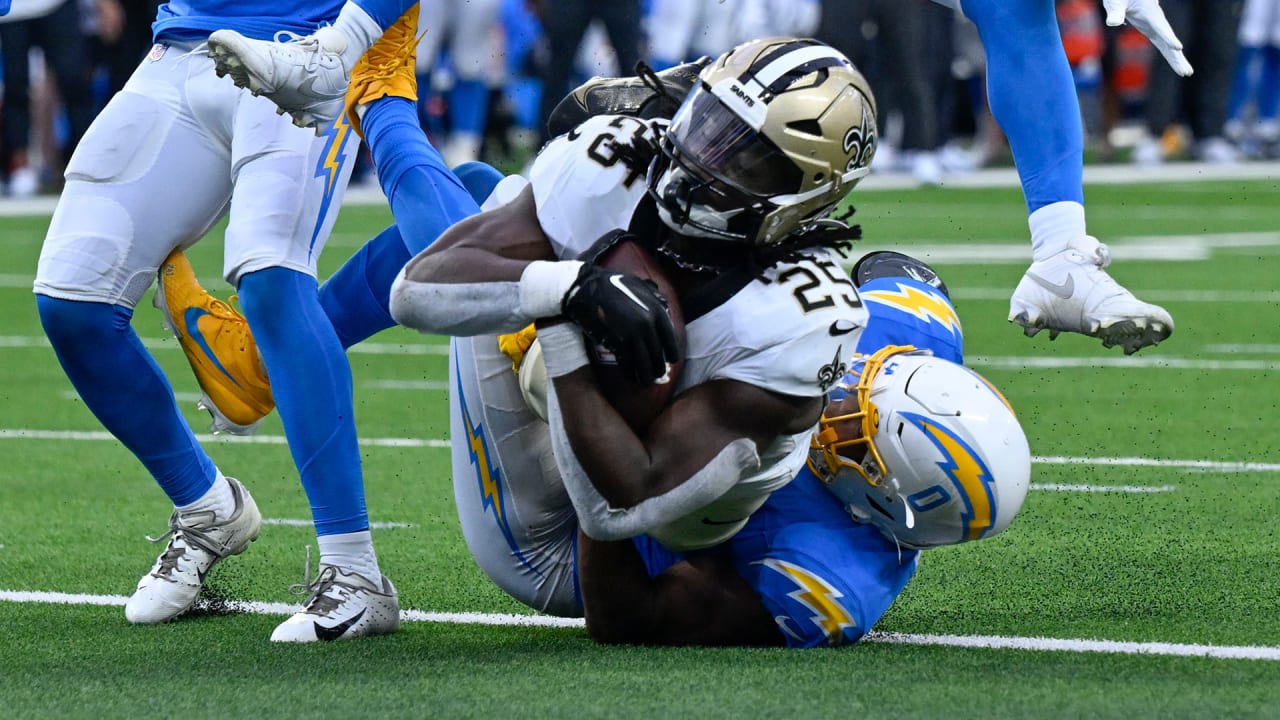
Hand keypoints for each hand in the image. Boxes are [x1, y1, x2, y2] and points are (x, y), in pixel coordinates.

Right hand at [561, 264, 680, 383]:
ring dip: (645, 376)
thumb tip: (667, 310)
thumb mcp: (642, 286)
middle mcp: (648, 325)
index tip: (669, 361)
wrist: (589, 288)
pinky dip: (630, 373)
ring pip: (644, 364)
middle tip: (656, 375)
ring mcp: (633, 334)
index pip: (671, 342)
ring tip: (645, 382)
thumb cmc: (615, 285)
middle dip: (658, 369)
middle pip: (658, 356)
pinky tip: (630, 376)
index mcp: (658, 312)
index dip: (671, 355)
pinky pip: (627, 363)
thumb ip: (656, 299)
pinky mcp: (617, 342)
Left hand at [1102, 0, 1192, 76]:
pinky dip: (1170, 54)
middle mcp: (1156, 21)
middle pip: (1168, 41)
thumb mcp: (1116, 2)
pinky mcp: (1152, 29)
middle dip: (1176, 57)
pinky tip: (1177, 63)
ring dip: (1176, 58)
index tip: (1178, 48)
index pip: (1161, 28)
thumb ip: (1116, 12)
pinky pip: (1163, 44)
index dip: (1169, 38)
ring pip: (1168, 44)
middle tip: (1186, 72)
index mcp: (1149, 13)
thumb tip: (1112, 23)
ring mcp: (1155, 26)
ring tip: (1186, 73)